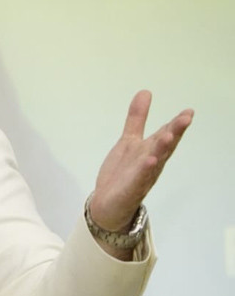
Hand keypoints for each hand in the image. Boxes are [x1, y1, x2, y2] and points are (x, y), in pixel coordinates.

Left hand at [90, 90, 193, 232]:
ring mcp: (142, 176)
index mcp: (151, 150)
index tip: (188, 111)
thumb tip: (145, 91)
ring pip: (155, 161)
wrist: (107, 203)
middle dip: (175, 132)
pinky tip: (149, 160)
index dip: (176, 123)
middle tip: (186, 118)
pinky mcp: (130, 189)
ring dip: (162, 149)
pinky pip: (139, 178)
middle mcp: (150, 162)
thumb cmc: (123, 172)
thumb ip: (137, 118)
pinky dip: (145, 170)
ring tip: (169, 135)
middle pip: (165, 146)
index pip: (165, 134)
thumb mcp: (128, 141)